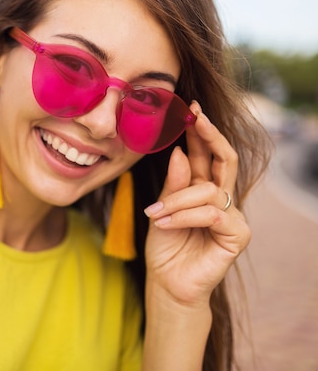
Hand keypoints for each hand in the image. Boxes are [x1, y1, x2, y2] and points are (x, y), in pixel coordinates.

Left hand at [143, 101, 249, 306]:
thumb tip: (180, 152)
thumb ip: (173, 185)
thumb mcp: (162, 210)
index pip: (207, 154)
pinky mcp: (237, 235)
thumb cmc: (165, 246)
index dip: (200, 131)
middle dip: (210, 135)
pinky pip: (211, 213)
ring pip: (208, 190)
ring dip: (177, 200)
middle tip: (196, 115)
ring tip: (155, 214)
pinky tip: (165, 223)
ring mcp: (231, 216)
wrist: (167, 283)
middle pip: (225, 159)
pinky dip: (185, 216)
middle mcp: (220, 198)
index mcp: (203, 189)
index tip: (189, 108)